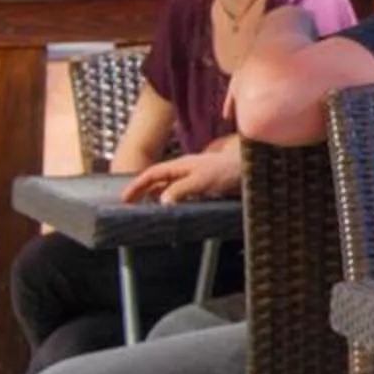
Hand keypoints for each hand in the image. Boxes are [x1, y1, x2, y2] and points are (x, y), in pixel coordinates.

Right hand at [125, 142, 240, 203]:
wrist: (249, 168)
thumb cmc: (227, 171)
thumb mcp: (201, 181)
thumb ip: (180, 190)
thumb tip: (160, 202)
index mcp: (180, 165)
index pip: (151, 174)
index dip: (136, 185)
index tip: (124, 198)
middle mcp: (184, 170)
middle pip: (157, 179)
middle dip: (142, 190)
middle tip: (130, 205)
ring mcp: (194, 176)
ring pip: (168, 185)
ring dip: (156, 195)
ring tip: (145, 209)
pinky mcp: (204, 185)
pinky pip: (181, 192)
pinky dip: (172, 199)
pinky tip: (172, 208)